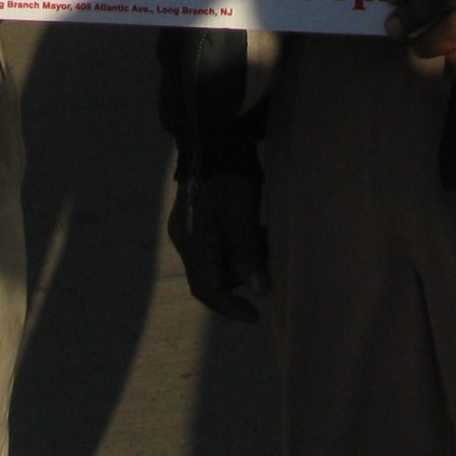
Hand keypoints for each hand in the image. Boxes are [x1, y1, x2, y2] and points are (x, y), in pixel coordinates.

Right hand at [167, 173, 269, 322]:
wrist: (216, 137)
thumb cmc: (228, 175)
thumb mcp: (241, 212)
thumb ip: (247, 252)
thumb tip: (259, 291)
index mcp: (191, 241)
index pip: (206, 288)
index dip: (229, 307)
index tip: (255, 317)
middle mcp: (186, 239)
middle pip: (214, 275)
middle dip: (243, 275)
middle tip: (269, 262)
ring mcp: (192, 229)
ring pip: (220, 260)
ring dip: (244, 258)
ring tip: (266, 239)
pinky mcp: (202, 219)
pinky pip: (221, 245)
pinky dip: (240, 245)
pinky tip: (258, 230)